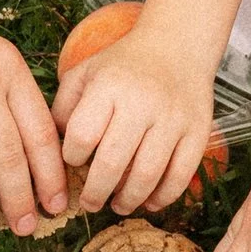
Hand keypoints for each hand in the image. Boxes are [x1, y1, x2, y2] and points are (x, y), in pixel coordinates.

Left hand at [53, 27, 214, 214]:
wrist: (178, 46)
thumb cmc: (124, 65)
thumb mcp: (86, 72)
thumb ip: (64, 107)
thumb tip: (52, 149)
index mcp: (109, 85)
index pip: (83, 135)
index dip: (73, 157)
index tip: (75, 160)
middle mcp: (142, 102)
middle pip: (113, 162)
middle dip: (95, 192)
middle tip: (89, 203)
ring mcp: (174, 119)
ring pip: (147, 175)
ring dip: (128, 200)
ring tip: (117, 205)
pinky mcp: (198, 132)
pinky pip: (180, 175)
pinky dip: (163, 197)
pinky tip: (149, 202)